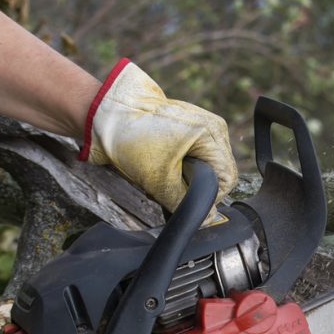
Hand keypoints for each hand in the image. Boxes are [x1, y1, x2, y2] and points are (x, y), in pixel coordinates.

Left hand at [80, 59, 237, 212]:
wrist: (106, 114)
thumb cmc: (132, 138)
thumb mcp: (159, 180)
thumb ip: (185, 202)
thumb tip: (206, 219)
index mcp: (212, 133)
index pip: (227, 177)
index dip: (210, 197)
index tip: (186, 202)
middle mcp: (212, 126)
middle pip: (217, 171)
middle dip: (196, 185)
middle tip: (170, 188)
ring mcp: (201, 124)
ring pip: (206, 165)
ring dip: (187, 176)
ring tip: (163, 175)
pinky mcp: (188, 127)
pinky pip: (195, 154)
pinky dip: (181, 165)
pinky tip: (163, 165)